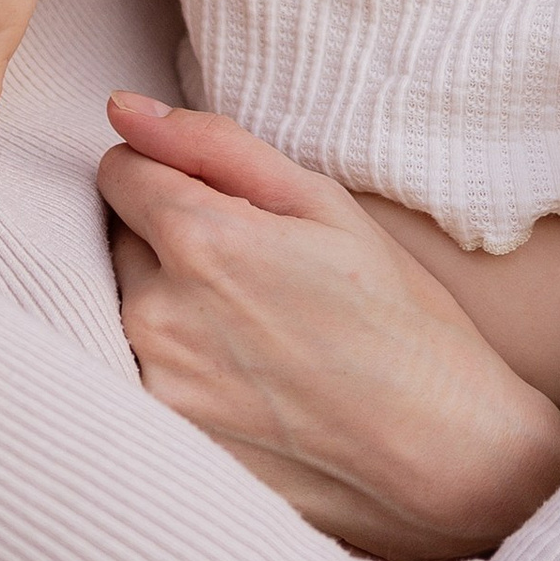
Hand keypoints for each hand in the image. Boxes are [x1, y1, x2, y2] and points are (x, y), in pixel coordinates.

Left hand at [100, 99, 559, 560]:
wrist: (441, 452)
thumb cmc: (398, 318)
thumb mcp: (324, 206)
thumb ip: (213, 147)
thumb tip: (122, 108)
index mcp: (201, 240)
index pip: (118, 172)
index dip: (168, 175)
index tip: (219, 202)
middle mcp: (158, 316)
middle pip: (122, 243)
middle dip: (171, 243)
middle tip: (258, 275)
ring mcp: (155, 389)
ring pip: (130, 312)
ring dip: (172, 307)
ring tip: (259, 334)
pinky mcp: (162, 444)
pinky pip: (142, 377)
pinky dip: (181, 369)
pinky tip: (249, 383)